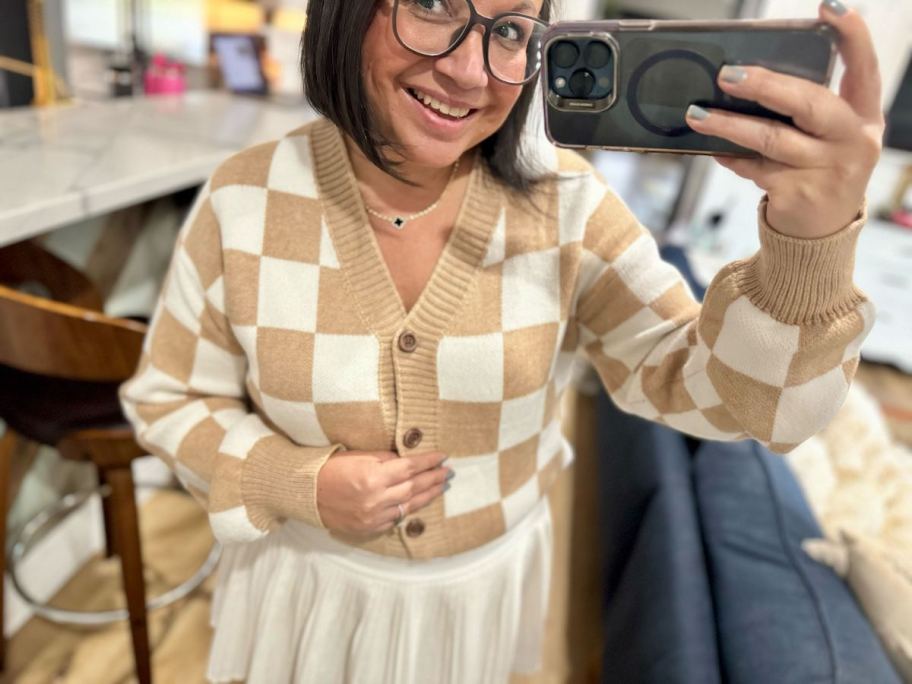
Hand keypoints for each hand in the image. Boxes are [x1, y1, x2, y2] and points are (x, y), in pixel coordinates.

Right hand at [316, 449, 450, 536]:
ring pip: (409, 506)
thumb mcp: (359, 456)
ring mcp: (373, 517)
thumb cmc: (331, 468)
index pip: (411, 467)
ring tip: (441, 487)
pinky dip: (407, 510)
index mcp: (374, 476)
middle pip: (415, 488)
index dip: (429, 462)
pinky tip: (417, 502)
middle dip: (434, 479)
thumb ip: (386, 459)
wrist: (307, 493)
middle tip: (448, 473)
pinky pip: (395, 519)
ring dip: (427, 496)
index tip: (443, 457)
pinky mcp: (369, 529)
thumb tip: (409, 461)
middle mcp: (376, 499)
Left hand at [685, 2, 884, 238]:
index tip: (831, 7)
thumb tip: (747, 80)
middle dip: (766, 85)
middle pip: (809, 103)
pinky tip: (712, 149)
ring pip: (772, 139)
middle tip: (728, 75)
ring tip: (696, 113)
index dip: (851, 35)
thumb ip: (803, 111)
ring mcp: (827, 171)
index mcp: (863, 117)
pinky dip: (731, 157)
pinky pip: (754, 168)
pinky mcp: (798, 195)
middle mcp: (853, 141)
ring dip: (728, 124)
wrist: (820, 234)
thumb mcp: (826, 138)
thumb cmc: (818, 171)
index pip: (864, 68)